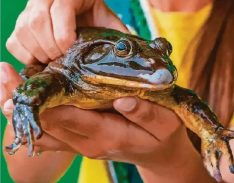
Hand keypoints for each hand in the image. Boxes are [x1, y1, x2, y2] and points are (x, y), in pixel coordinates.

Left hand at [0, 62, 211, 182]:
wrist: (159, 155)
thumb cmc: (164, 136)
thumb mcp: (165, 124)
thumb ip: (145, 113)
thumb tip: (122, 100)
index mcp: (108, 135)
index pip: (68, 117)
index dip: (46, 99)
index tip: (28, 78)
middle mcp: (88, 143)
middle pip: (48, 124)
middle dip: (26, 101)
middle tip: (5, 73)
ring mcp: (82, 145)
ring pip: (43, 131)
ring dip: (24, 110)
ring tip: (6, 83)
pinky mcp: (80, 143)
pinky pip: (49, 136)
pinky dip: (33, 120)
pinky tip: (22, 103)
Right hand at [6, 0, 127, 63]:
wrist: (80, 3)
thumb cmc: (94, 13)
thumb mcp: (108, 19)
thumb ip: (118, 33)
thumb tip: (133, 54)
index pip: (58, 11)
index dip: (63, 35)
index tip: (70, 50)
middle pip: (37, 23)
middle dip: (51, 48)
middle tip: (64, 61)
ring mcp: (29, 10)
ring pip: (23, 31)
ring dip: (39, 52)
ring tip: (55, 61)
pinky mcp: (21, 22)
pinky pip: (14, 41)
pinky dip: (25, 54)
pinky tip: (41, 59)